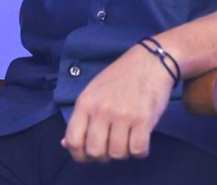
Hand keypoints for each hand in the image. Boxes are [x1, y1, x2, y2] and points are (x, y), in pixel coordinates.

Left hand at [61, 44, 174, 163]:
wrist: (151, 60)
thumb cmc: (120, 77)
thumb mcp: (94, 92)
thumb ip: (81, 118)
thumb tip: (65, 144)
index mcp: (85, 103)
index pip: (73, 140)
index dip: (79, 154)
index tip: (89, 154)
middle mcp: (102, 110)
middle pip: (95, 152)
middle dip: (103, 156)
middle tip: (111, 146)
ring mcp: (123, 115)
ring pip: (118, 154)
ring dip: (124, 153)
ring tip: (128, 139)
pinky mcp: (144, 119)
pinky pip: (138, 150)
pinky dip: (140, 151)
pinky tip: (140, 140)